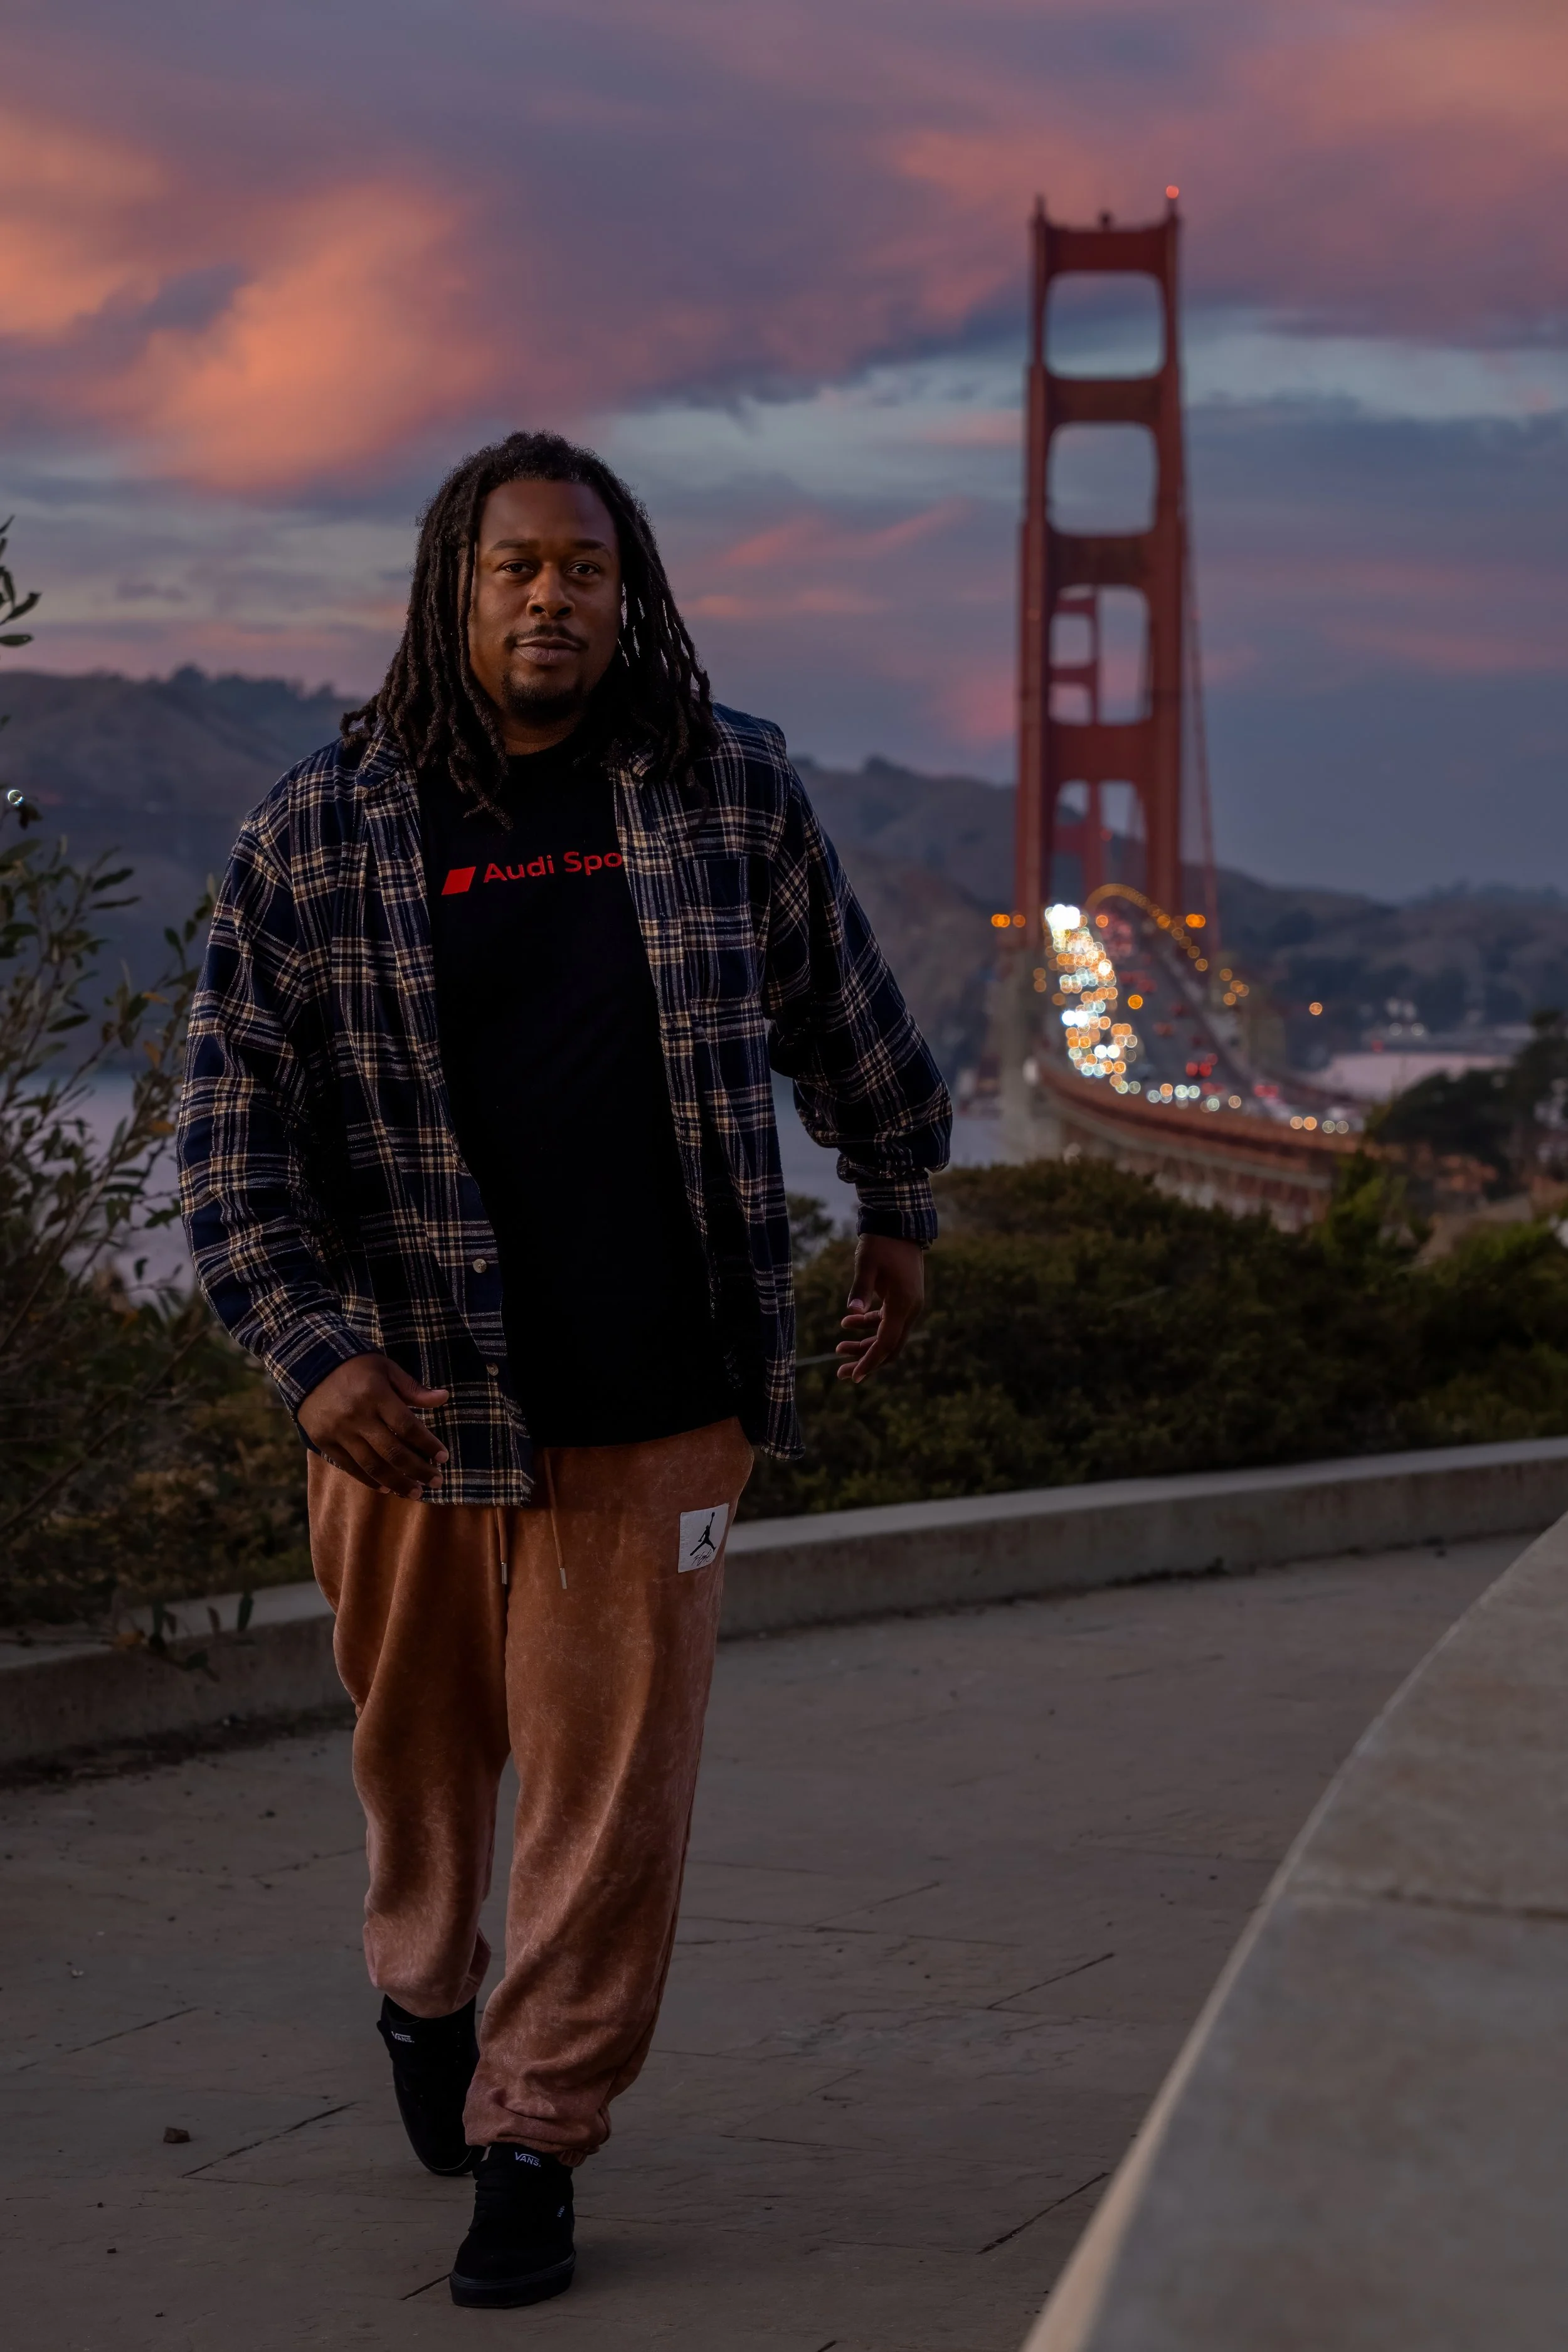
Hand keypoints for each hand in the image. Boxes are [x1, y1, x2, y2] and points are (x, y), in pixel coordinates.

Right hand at [298, 1354, 449, 1495]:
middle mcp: (358, 1416)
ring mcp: (339, 1431)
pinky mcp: (324, 1441)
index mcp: (376, 1395)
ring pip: (372, 1465)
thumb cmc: (355, 1365)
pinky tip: (386, 1488)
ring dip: (397, 1482)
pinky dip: (369, 1480)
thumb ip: (413, 1388)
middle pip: (393, 1451)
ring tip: (415, 1493)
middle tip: (437, 1482)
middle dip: (418, 1470)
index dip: (428, 1445)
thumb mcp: (385, 1368)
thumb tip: (443, 1398)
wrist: (307, 1365)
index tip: (444, 1458)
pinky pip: (349, 1467)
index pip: (408, 1427)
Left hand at [836, 1234, 923, 1383]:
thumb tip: (851, 1313)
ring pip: (888, 1336)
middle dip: (866, 1360)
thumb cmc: (881, 1243)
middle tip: (840, 1373)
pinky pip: (887, 1321)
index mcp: (903, 1304)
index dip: (869, 1362)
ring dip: (865, 1344)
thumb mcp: (867, 1265)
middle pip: (889, 1347)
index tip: (853, 1377)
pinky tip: (847, 1323)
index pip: (886, 1343)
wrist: (899, 1224)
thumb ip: (860, 1290)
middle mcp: (910, 1309)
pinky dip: (869, 1326)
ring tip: (838, 1349)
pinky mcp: (903, 1298)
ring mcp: (909, 1304)